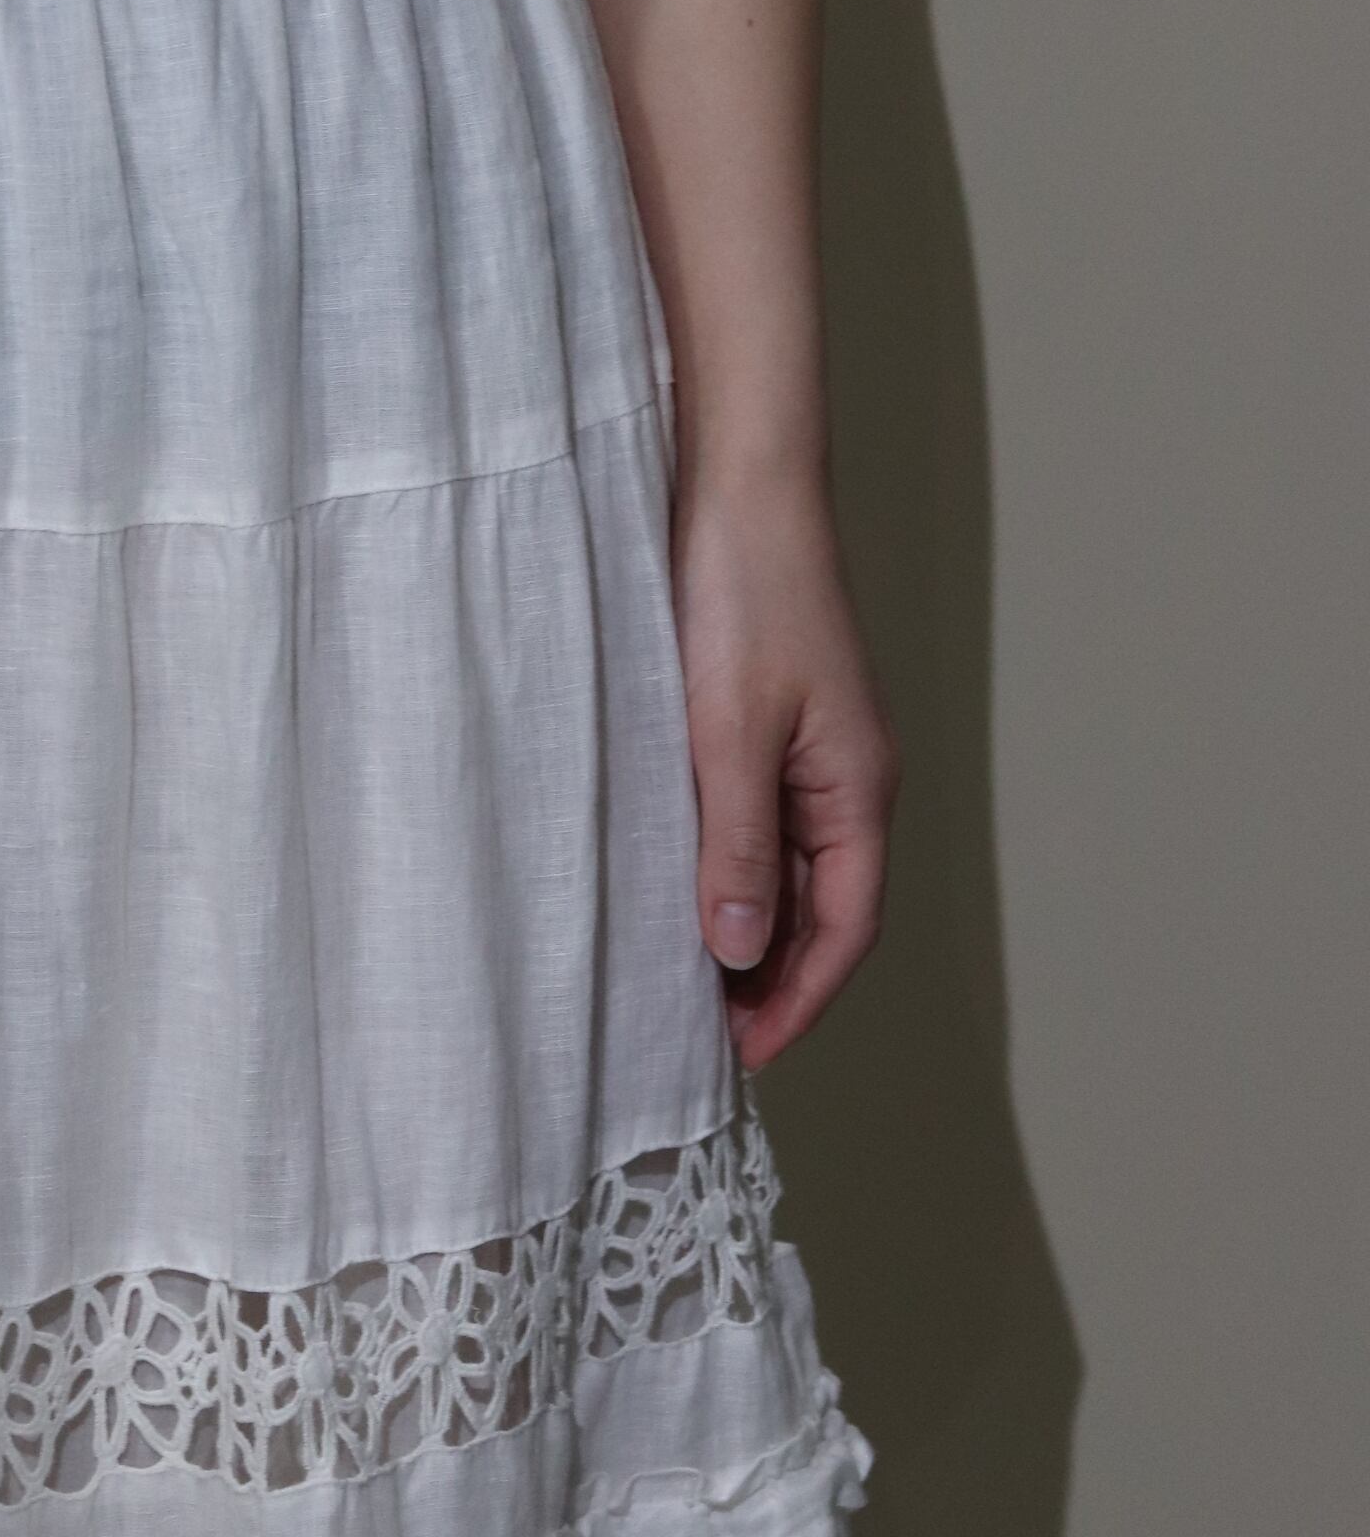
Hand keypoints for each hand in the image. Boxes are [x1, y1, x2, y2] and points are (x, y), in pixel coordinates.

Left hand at [672, 467, 897, 1071]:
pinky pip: (762, 816)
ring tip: (683, 976)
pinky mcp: (773, 714)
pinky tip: (677, 878)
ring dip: (749, 923)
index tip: (743, 1057)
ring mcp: (814, 746)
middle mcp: (849, 777)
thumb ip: (736, 844)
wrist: (741, 479)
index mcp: (859, 789)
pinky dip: (731, 863)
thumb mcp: (729, 732)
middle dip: (773, 977)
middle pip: (824, 908)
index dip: (797, 998)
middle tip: (702, 1036)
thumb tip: (742, 953)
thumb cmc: (744, 592)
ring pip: (791, 865)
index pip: (844, 929)